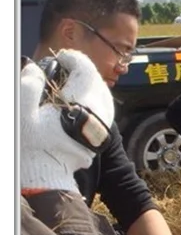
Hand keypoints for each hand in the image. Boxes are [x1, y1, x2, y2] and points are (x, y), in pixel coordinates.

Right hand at [19, 50, 113, 192]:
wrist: (48, 176)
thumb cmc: (33, 146)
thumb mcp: (22, 114)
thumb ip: (28, 87)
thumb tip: (36, 69)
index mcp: (81, 104)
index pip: (86, 70)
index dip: (73, 59)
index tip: (60, 58)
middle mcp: (99, 113)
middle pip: (97, 80)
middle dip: (81, 70)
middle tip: (63, 69)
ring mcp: (104, 125)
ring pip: (103, 94)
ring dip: (88, 84)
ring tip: (69, 83)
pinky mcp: (103, 134)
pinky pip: (104, 108)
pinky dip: (93, 98)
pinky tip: (77, 100)